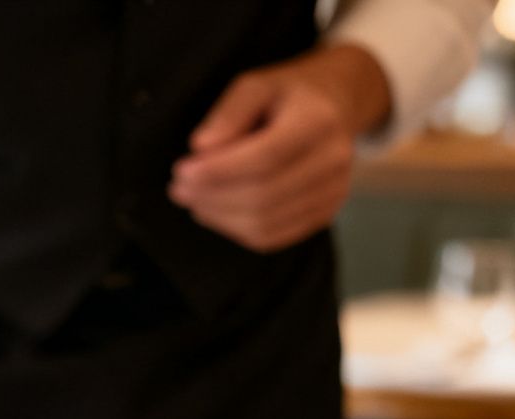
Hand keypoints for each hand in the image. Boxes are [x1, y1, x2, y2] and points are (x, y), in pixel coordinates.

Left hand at [169, 44, 389, 252]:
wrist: (335, 106)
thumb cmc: (287, 95)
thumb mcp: (255, 85)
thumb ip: (227, 113)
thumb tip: (200, 147)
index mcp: (317, 121)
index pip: (265, 157)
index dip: (218, 171)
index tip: (181, 171)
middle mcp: (332, 160)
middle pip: (263, 196)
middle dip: (211, 197)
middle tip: (178, 188)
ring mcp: (332, 191)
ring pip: (264, 223)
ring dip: (218, 216)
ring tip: (193, 199)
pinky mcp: (323, 213)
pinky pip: (272, 237)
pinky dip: (235, 230)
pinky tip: (215, 212)